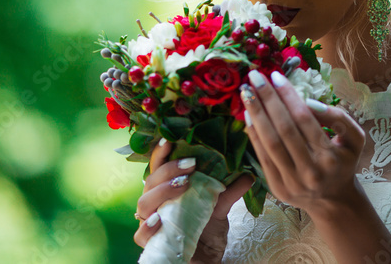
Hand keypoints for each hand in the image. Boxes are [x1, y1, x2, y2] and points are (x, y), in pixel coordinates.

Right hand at [134, 138, 253, 262]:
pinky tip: (160, 218)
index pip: (159, 166)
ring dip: (162, 191)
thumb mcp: (220, 207)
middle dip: (169, 169)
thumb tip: (249, 174)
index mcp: (168, 188)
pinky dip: (148, 226)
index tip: (171, 139)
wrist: (207, 259)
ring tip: (183, 185)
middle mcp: (156, 203)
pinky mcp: (153, 244)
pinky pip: (141, 234)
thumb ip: (230, 190)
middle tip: (191, 164)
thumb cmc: (206, 230)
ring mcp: (151, 222)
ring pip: (143, 203)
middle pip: (151, 181)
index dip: (161, 152)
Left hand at [240, 69, 365, 214]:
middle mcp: (310, 171)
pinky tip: (248, 116)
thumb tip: (309, 102)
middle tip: (255, 76)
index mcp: (331, 157)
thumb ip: (339, 117)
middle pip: (284, 128)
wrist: (333, 201)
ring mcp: (292, 181)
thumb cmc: (343, 163)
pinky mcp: (277, 187)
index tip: (276, 75)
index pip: (305, 119)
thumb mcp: (354, 139)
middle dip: (268, 99)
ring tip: (246, 92)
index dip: (288, 95)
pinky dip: (254, 134)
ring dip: (256, 114)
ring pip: (270, 142)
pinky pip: (262, 156)